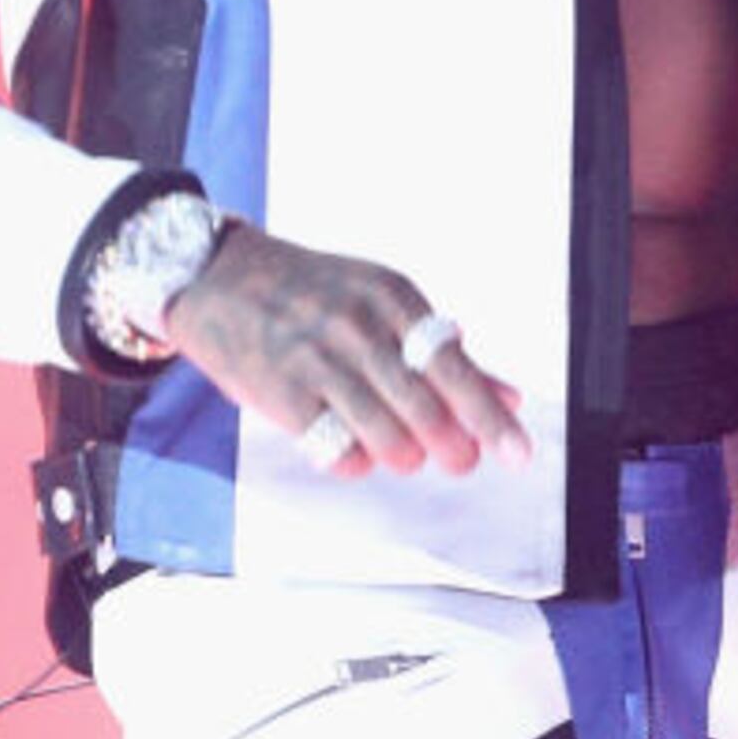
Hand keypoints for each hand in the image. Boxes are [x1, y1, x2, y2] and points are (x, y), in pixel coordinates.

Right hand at [159, 226, 531, 476]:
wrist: (217, 276)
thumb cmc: (317, 293)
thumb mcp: (384, 300)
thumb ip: (446, 352)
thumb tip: (511, 397)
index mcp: (393, 297)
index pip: (454, 366)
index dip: (489, 417)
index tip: (520, 455)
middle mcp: (357, 326)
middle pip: (426, 409)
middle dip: (454, 447)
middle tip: (461, 460)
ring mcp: (315, 361)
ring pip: (386, 437)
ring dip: (406, 457)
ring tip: (405, 452)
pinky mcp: (278, 393)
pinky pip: (336, 451)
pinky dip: (356, 461)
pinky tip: (356, 449)